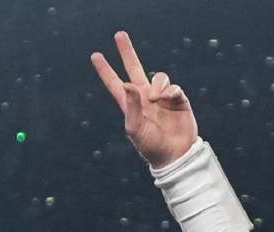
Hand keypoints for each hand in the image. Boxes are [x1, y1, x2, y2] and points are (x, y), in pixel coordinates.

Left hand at [90, 30, 198, 167]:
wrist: (174, 155)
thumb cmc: (151, 146)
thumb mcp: (135, 129)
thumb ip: (130, 106)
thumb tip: (127, 83)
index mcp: (130, 105)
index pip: (115, 84)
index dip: (105, 70)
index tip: (95, 56)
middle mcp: (145, 97)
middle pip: (135, 68)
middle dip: (127, 52)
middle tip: (119, 35)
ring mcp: (161, 97)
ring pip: (158, 76)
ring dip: (156, 85)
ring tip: (156, 99)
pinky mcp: (178, 99)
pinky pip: (173, 86)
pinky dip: (170, 90)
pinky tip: (168, 99)